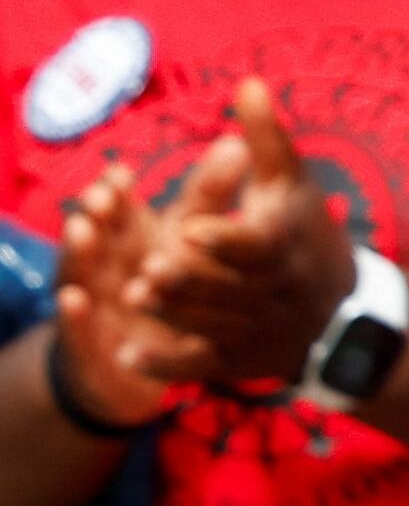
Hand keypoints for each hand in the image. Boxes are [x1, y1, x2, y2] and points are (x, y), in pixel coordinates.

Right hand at [50, 168, 182, 429]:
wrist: (137, 362)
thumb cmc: (171, 286)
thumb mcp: (186, 241)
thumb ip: (207, 197)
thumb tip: (237, 143)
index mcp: (132, 242)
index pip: (123, 213)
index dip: (121, 194)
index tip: (122, 171)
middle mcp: (109, 269)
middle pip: (100, 239)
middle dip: (101, 215)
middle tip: (101, 194)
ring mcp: (97, 307)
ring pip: (85, 276)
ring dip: (81, 253)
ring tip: (82, 227)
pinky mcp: (93, 347)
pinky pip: (81, 331)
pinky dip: (76, 316)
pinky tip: (74, 300)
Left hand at [113, 79, 354, 390]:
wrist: (343, 315)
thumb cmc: (305, 235)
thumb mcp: (293, 185)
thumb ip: (267, 138)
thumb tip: (246, 82)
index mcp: (280, 246)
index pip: (254, 245)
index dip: (223, 240)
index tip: (191, 228)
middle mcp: (268, 292)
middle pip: (225, 286)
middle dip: (187, 279)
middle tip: (148, 268)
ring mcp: (252, 329)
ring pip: (207, 323)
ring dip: (170, 313)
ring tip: (133, 296)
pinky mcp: (235, 360)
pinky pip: (199, 365)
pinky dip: (165, 364)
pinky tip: (129, 355)